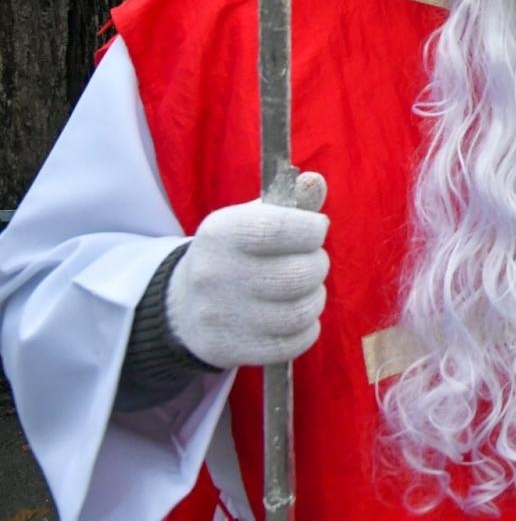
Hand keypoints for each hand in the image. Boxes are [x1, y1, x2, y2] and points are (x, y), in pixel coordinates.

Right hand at [166, 171, 329, 368]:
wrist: (182, 306)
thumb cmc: (232, 254)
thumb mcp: (250, 220)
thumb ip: (290, 201)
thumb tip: (315, 182)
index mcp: (221, 233)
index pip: (278, 229)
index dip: (311, 230)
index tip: (316, 231)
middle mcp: (216, 274)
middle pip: (298, 274)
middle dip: (317, 265)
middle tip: (309, 263)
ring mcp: (221, 316)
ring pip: (300, 311)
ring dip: (314, 298)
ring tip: (304, 289)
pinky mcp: (230, 349)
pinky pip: (292, 343)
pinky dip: (306, 329)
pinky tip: (295, 316)